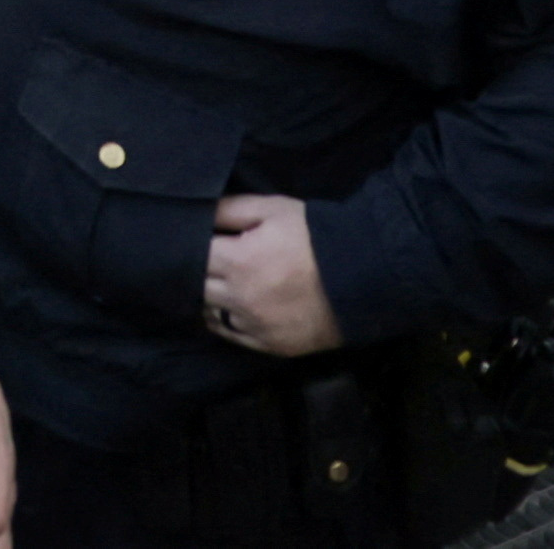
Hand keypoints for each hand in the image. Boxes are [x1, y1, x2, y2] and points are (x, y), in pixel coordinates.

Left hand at [201, 195, 338, 359]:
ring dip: (208, 299)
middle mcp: (241, 298)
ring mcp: (255, 326)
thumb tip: (199, 212)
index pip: (193, 255)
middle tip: (208, 260)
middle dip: (197, 272)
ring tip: (219, 283)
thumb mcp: (273, 209)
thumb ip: (231, 209)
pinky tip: (232, 307)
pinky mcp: (269, 345)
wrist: (362, 275)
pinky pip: (232, 334)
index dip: (191, 245)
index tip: (195, 239)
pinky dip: (227, 321)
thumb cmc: (314, 237)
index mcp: (239, 261)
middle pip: (197, 287)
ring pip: (209, 314)